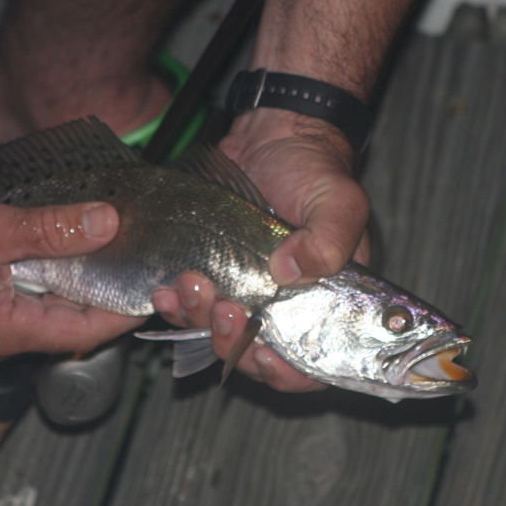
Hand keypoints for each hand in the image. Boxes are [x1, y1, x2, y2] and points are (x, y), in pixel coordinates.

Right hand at [0, 196, 143, 362]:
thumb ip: (51, 230)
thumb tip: (107, 223)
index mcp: (7, 332)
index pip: (86, 331)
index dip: (123, 313)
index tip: (152, 295)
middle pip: (64, 324)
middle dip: (98, 296)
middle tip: (129, 267)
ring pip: (37, 314)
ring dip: (65, 287)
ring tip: (95, 255)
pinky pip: (11, 306)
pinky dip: (35, 284)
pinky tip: (43, 256)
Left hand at [151, 108, 370, 391]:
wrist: (273, 135)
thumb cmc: (316, 169)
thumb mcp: (339, 200)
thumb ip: (329, 239)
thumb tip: (290, 273)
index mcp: (326, 303)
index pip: (312, 362)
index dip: (286, 371)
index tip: (262, 353)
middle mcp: (286, 308)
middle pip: (258, 356)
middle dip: (233, 343)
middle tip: (223, 310)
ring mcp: (246, 294)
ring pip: (218, 336)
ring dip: (200, 322)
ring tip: (190, 286)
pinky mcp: (213, 275)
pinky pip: (191, 308)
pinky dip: (176, 306)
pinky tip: (166, 287)